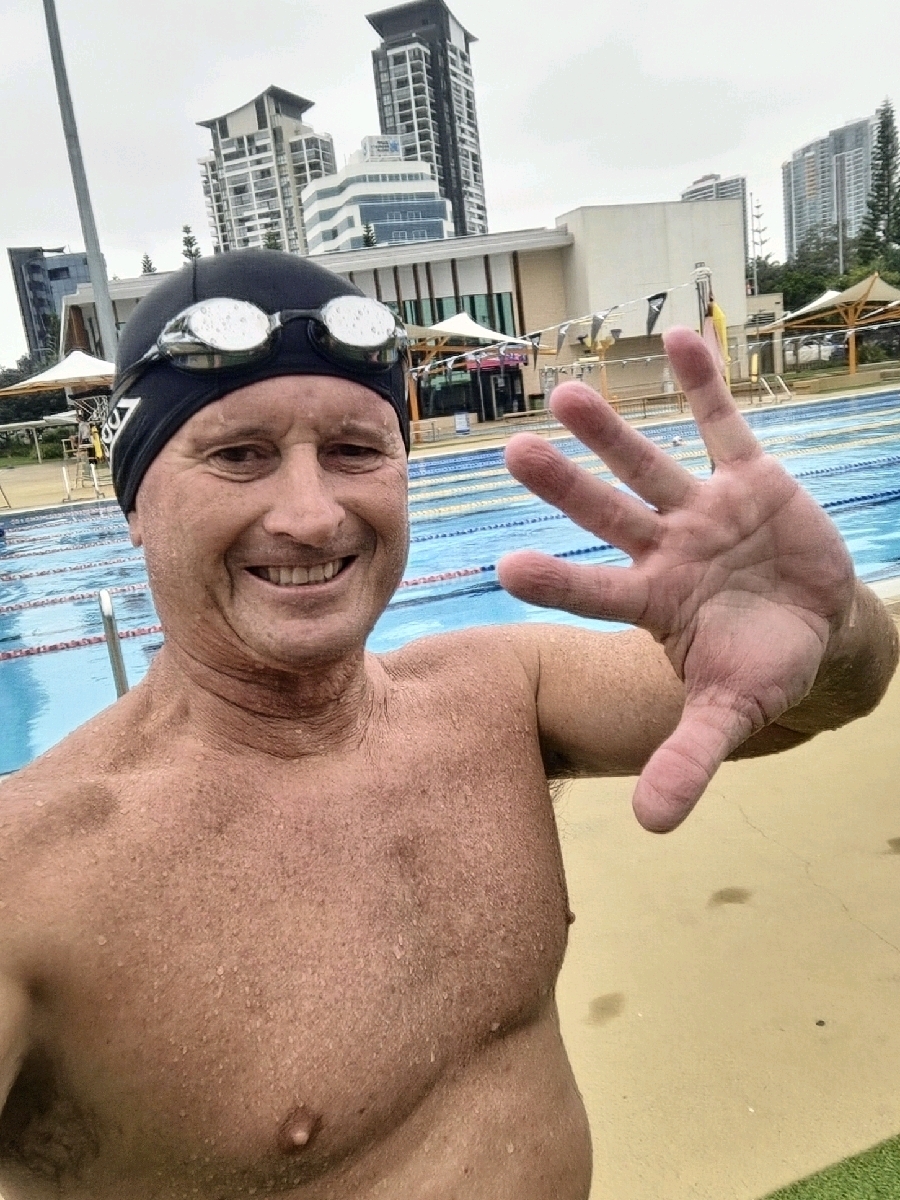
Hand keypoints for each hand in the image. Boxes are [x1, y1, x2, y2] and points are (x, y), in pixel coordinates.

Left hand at [497, 327, 856, 831]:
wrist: (819, 632)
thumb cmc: (762, 671)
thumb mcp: (732, 715)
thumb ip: (688, 758)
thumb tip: (651, 828)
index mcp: (653, 604)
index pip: (595, 591)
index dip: (558, 581)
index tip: (506, 567)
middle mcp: (665, 550)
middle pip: (608, 515)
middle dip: (567, 486)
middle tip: (513, 451)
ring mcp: (704, 511)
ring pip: (650, 464)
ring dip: (614, 429)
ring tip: (568, 392)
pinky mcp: (750, 479)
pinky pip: (723, 425)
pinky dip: (705, 385)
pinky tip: (678, 338)